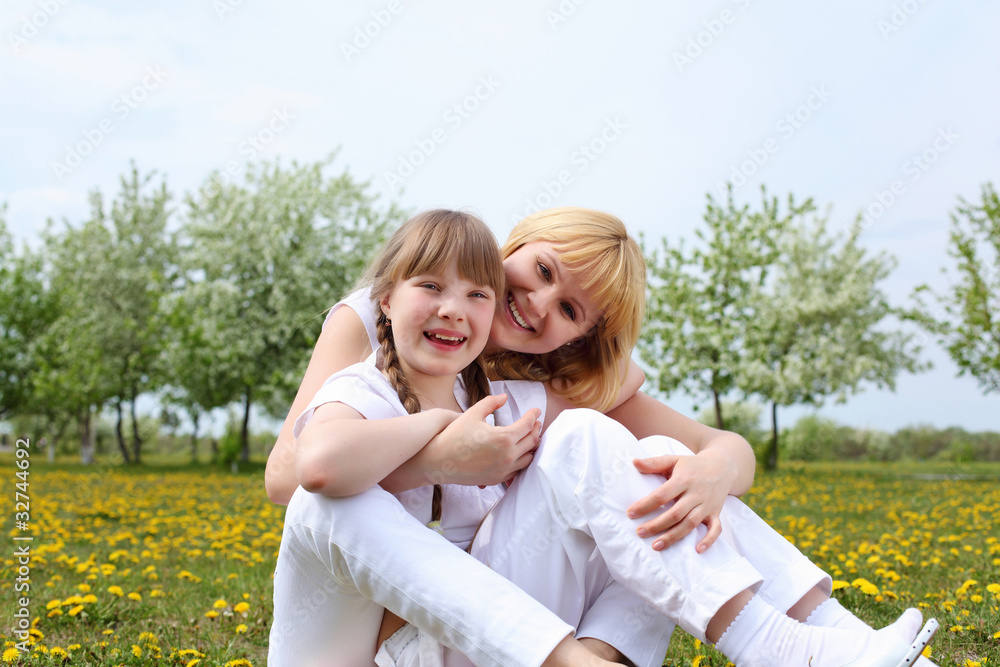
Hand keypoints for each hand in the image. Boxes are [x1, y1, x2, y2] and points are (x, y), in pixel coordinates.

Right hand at [420, 394, 540, 486]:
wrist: (438, 461)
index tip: (536, 410)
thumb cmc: (454, 435)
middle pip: (531, 441)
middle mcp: (507, 456)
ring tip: (529, 437)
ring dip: (531, 446)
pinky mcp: (496, 479)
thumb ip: (491, 402)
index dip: (533, 415)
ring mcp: (503, 470)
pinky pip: (516, 471)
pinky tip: (518, 453)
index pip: (527, 425)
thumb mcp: (473, 413)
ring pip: (527, 458)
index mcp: (504, 438)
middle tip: (536, 422)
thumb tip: (504, 397)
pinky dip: (521, 460)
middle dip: (535, 430)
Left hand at [626, 451, 731, 552]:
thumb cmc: (692, 465)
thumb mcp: (673, 459)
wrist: (722, 466)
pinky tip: (697, 550)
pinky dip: (708, 540)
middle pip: (675, 513)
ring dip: (673, 536)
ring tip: (656, 545)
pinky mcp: (716, 513)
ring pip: (690, 524)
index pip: (662, 495)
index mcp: (684, 479)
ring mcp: (707, 505)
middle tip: (639, 532)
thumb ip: (654, 463)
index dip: (645, 505)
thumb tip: (634, 462)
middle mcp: (696, 494)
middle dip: (656, 525)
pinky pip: (715, 529)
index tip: (630, 513)